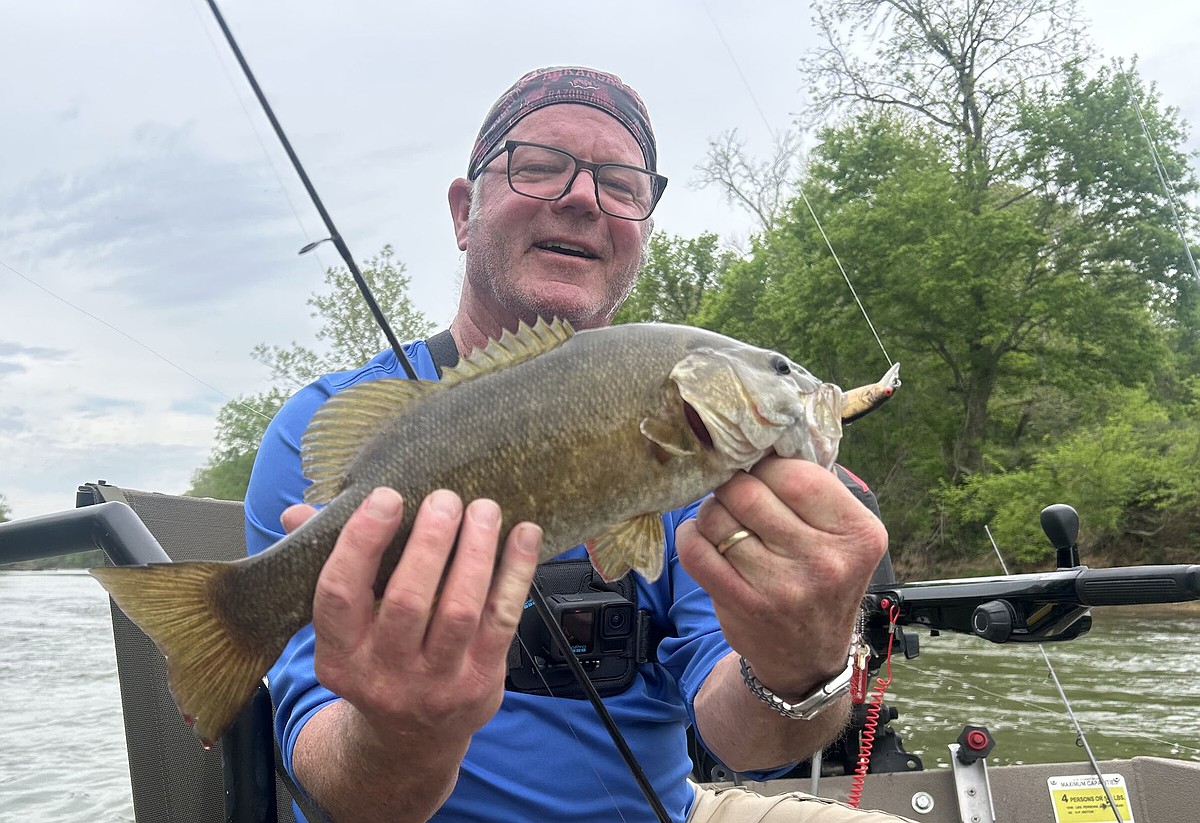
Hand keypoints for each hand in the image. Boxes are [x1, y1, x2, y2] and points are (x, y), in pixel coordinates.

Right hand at [281, 487, 541, 748]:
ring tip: (484, 508)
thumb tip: (297, 514)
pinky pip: (502, 619)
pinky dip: (516, 573)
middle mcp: (384, 674)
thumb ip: (331, 566)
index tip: (387, 497)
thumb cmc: (376, 661)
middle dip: (429, 542)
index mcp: (338, 656)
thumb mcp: (343, 629)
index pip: (339, 595)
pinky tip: (524, 535)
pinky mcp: (481, 682)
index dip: (361, 542)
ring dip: (475, 551)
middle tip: (445, 498)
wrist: (410, 741)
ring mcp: (436, 683)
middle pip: (407, 601)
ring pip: (459, 609)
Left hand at [675, 458, 886, 696]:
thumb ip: (814, 489)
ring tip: (723, 519)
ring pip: (719, 518)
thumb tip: (762, 438)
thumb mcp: (843, 536)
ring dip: (712, 511)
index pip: (796, 474)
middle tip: (734, 491)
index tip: (759, 471)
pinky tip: (701, 536)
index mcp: (858, 533)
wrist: (808, 656)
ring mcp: (783, 587)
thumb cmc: (823, 579)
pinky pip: (696, 551)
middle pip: (749, 491)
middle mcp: (825, 561)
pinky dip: (690, 535)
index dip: (766, 466)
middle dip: (733, 484)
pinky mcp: (744, 605)